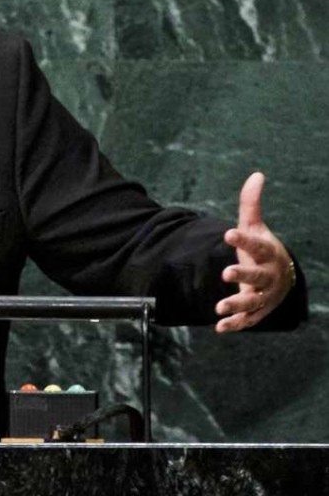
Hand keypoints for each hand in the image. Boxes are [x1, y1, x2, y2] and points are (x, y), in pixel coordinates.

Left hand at [215, 172, 293, 332]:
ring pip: (252, 301)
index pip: (256, 245)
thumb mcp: (255, 226)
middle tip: (226, 272)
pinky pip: (247, 320)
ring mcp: (264, 295)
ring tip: (219, 307)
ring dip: (237, 305)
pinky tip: (219, 326)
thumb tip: (256, 175)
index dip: (244, 240)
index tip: (228, 233)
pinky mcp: (257, 311)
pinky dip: (235, 324)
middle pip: (257, 276)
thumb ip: (250, 204)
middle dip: (243, 275)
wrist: (281, 277)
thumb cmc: (263, 249)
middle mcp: (268, 276)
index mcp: (267, 253)